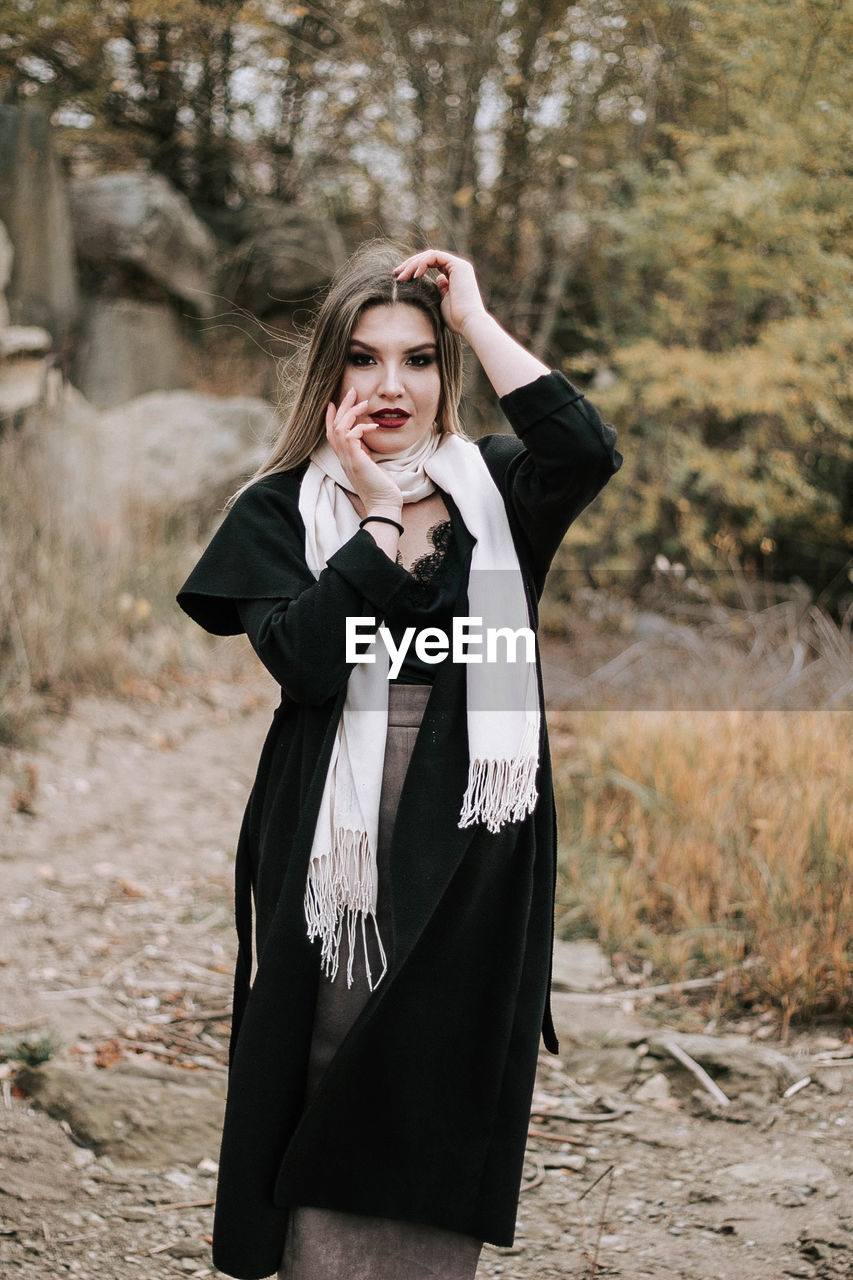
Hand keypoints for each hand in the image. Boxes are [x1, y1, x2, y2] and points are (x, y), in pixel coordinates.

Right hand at [325, 388, 403, 512]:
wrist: (383, 504)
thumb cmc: (380, 487)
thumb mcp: (369, 464)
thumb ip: (363, 452)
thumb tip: (364, 442)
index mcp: (345, 458)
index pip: (331, 434)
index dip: (331, 417)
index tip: (334, 403)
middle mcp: (343, 457)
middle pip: (334, 426)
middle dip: (342, 407)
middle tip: (351, 391)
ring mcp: (348, 459)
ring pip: (339, 428)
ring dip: (351, 412)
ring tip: (364, 402)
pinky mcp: (357, 461)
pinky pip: (351, 436)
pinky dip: (361, 427)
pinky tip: (373, 425)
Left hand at [394, 248, 487, 338]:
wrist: (469, 323)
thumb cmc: (456, 319)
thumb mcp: (442, 302)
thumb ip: (438, 290)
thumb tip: (435, 282)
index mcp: (454, 275)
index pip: (431, 264)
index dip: (414, 268)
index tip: (400, 278)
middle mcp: (458, 268)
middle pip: (429, 258)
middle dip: (410, 264)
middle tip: (396, 273)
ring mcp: (459, 265)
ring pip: (430, 255)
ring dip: (413, 264)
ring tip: (401, 276)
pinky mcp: (458, 265)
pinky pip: (435, 257)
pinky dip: (422, 264)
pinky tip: (415, 276)